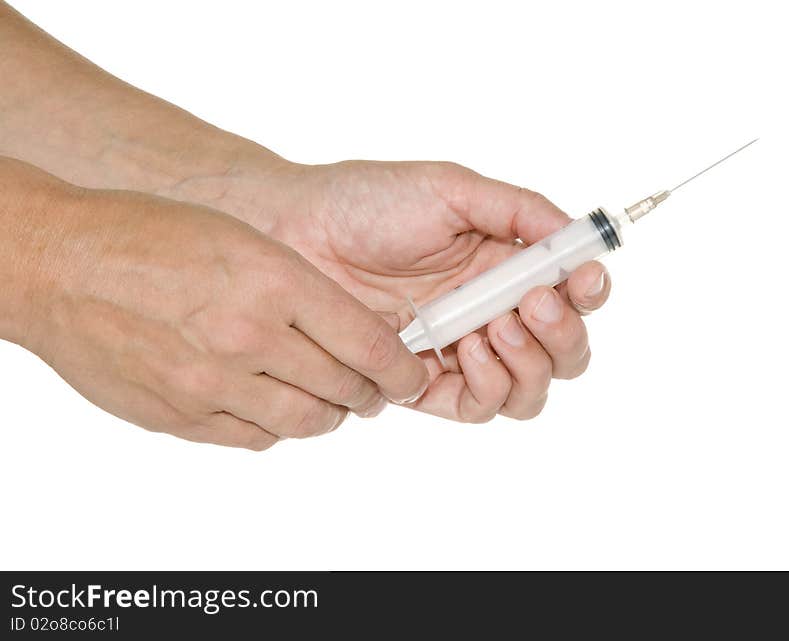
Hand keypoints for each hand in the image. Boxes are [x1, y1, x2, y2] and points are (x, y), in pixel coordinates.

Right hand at [1, 158, 427, 448]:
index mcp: (273, 281)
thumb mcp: (243, 241)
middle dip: (368, 394)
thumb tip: (348, 336)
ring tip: (327, 402)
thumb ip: (300, 292)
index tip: (407, 375)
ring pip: (303, 422)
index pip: (367, 343)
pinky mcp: (181, 415)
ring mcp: (212, 382)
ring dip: (326, 415)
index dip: (399, 368)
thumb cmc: (149, 238)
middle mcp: (248, 336)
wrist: (60, 264)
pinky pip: (253, 439)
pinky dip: (274, 428)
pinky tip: (271, 406)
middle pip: (342, 389)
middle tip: (371, 390)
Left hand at [220, 161, 610, 422]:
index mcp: (504, 266)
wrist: (296, 231)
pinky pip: (477, 406)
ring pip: (528, 391)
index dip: (589, 293)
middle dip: (562, 335)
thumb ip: (519, 210)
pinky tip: (467, 351)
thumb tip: (577, 236)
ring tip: (491, 328)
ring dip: (529, 365)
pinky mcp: (423, 381)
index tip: (583, 278)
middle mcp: (490, 313)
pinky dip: (488, 386)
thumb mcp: (452, 189)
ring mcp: (459, 351)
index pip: (572, 294)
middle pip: (562, 353)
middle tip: (533, 304)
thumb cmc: (368, 202)